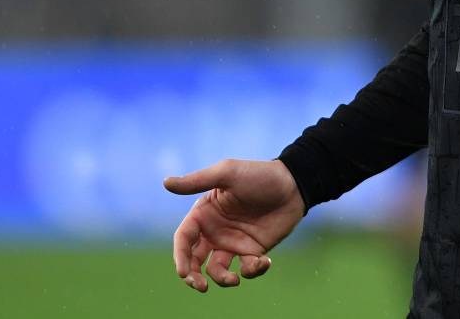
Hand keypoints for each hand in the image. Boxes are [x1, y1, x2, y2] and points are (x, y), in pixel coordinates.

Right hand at [163, 158, 304, 292]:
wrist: (294, 183)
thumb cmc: (259, 175)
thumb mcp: (227, 173)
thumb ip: (197, 181)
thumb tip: (165, 183)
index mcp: (204, 213)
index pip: (183, 240)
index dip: (180, 257)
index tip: (184, 273)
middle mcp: (215, 230)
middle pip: (194, 260)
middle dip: (192, 276)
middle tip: (200, 286)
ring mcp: (233, 242)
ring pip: (216, 270)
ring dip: (221, 280)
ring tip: (234, 279)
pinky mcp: (253, 250)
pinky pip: (245, 268)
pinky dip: (251, 271)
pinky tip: (263, 261)